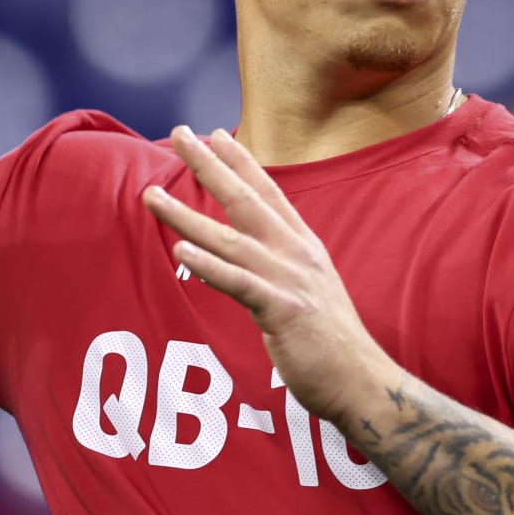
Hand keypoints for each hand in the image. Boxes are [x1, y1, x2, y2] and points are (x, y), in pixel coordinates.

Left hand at [141, 126, 393, 422]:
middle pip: (245, 199)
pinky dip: (208, 265)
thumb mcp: (308, 289)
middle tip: (180, 135)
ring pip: (229, 238)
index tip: (215, 133)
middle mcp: (296, 254)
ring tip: (151, 196)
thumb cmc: (330, 341)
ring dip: (186, 215)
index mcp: (303, 246)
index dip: (240, 162)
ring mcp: (289, 280)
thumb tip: (251, 253)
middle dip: (209, 165)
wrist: (362, 381)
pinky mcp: (282, 310)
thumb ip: (281, 266)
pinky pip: (238, 283)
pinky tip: (180, 249)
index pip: (268, 192)